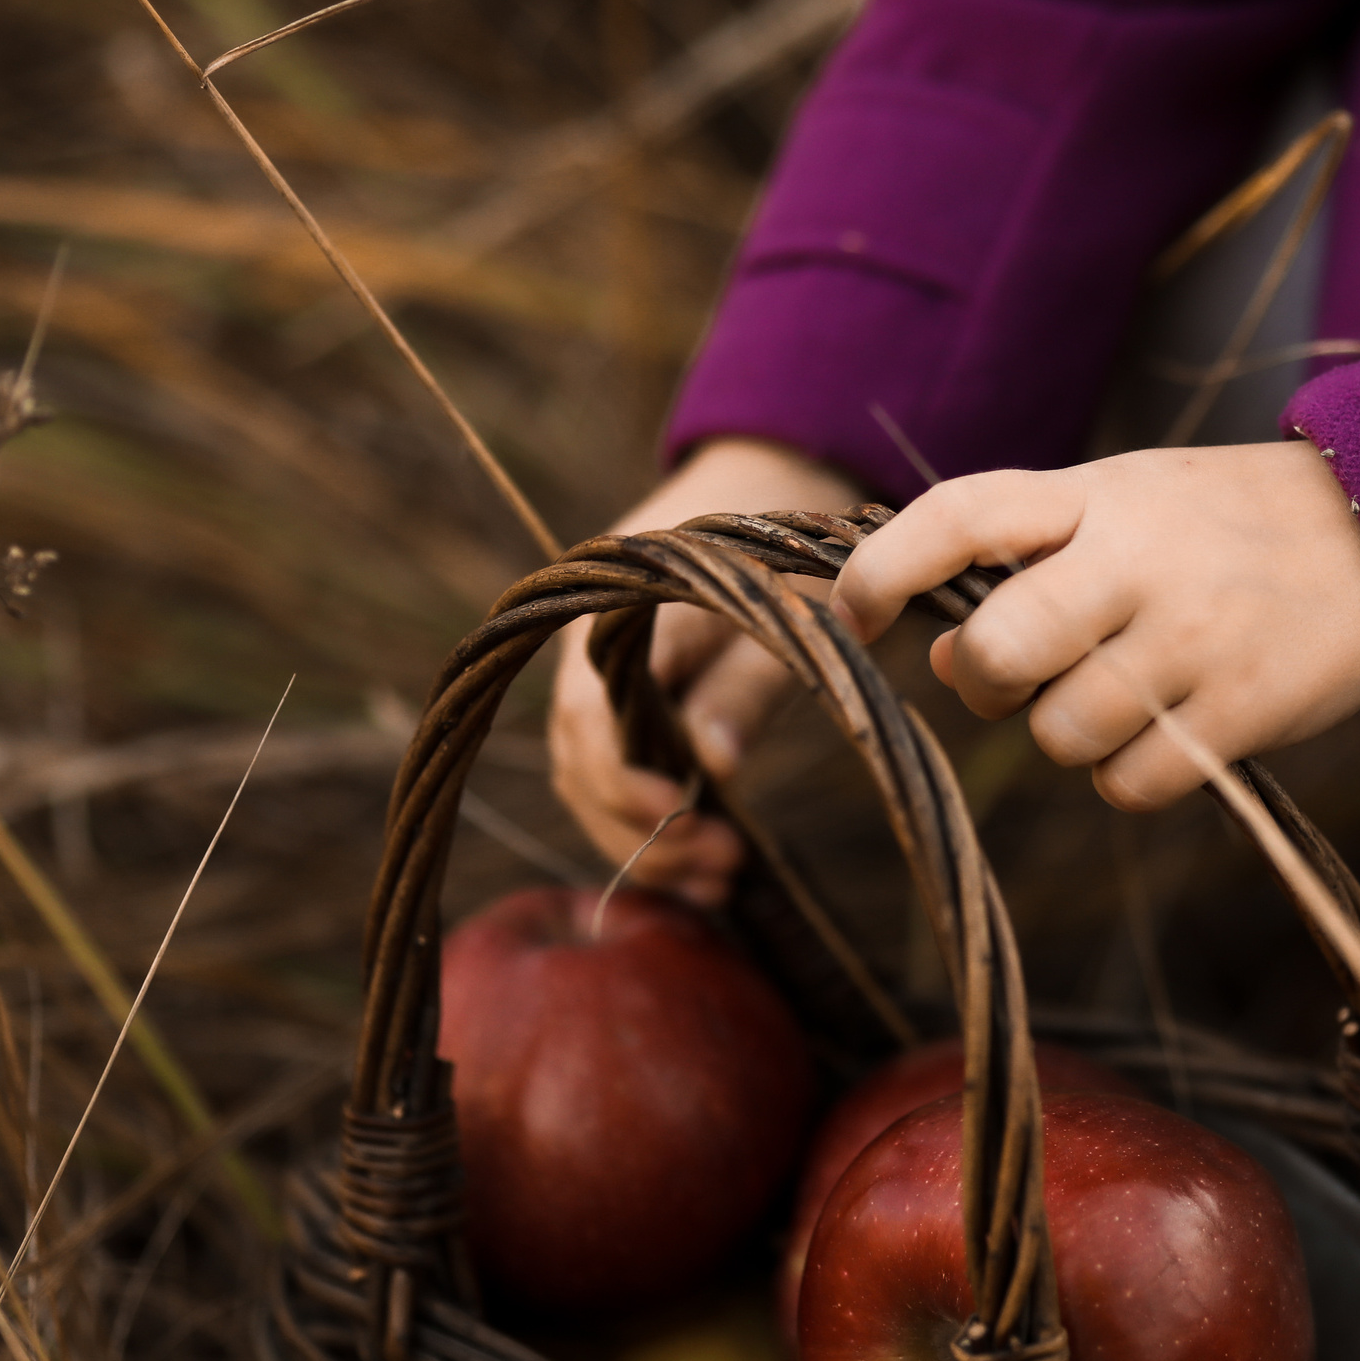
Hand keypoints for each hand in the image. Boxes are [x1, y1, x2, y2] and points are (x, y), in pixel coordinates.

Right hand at [549, 436, 866, 906]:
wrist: (770, 478)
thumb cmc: (778, 535)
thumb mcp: (779, 605)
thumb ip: (740, 684)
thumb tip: (713, 766)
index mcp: (611, 614)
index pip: (589, 716)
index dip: (624, 777)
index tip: (684, 812)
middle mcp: (585, 653)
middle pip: (580, 767)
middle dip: (641, 830)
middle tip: (722, 866)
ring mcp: (598, 684)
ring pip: (592, 788)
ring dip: (649, 844)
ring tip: (724, 882)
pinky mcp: (626, 709)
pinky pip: (619, 781)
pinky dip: (657, 831)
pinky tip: (711, 871)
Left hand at [831, 442, 1359, 810]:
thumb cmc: (1226, 528)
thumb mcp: (1127, 511)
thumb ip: (1027, 567)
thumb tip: (938, 660)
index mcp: (1098, 494)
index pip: (961, 517)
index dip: (884, 567)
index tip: (854, 612)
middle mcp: (1139, 558)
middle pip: (997, 652)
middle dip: (987, 682)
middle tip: (1018, 677)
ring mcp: (1193, 635)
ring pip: (1060, 734)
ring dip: (1071, 734)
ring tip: (1130, 692)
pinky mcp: (1243, 709)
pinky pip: (1129, 784)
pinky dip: (1130, 776)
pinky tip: (1172, 731)